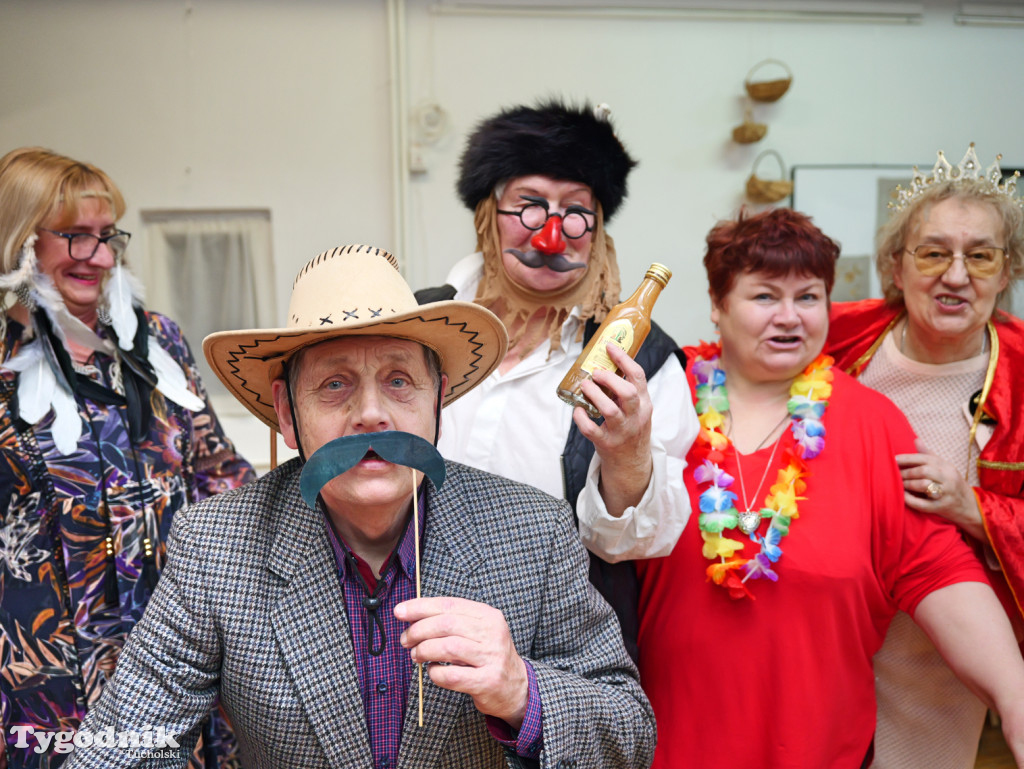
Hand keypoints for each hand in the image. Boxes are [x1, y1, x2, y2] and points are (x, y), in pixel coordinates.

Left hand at [395, 596, 528, 727]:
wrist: (516, 687)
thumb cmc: (487, 656)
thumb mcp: (477, 632)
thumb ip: (450, 622)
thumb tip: (412, 616)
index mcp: (488, 616)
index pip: (449, 605)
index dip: (421, 607)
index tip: (400, 612)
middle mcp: (492, 633)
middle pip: (446, 624)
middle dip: (418, 630)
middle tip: (405, 640)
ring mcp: (492, 657)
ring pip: (448, 648)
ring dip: (424, 651)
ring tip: (416, 656)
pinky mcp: (487, 681)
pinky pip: (451, 675)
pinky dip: (435, 673)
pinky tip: (433, 671)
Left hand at [574, 343, 653, 516]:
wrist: (632, 463)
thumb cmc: (630, 428)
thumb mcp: (637, 409)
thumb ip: (626, 390)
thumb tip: (604, 363)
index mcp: (644, 404)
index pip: (638, 377)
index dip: (623, 359)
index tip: (609, 347)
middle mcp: (636, 417)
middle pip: (627, 394)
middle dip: (610, 379)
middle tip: (595, 372)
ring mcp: (622, 431)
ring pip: (610, 411)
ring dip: (594, 395)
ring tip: (585, 386)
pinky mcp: (606, 443)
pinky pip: (591, 430)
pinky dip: (581, 418)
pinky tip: (578, 410)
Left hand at [896, 438, 985, 543]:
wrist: (969, 504)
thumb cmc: (950, 482)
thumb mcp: (943, 467)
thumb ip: (928, 455)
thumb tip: (916, 440)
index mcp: (946, 466)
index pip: (925, 459)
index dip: (907, 458)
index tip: (893, 460)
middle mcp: (948, 478)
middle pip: (924, 471)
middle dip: (906, 472)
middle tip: (895, 474)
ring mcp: (946, 493)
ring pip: (925, 485)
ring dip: (908, 484)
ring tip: (899, 484)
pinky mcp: (942, 507)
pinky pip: (924, 504)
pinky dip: (911, 500)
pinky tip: (903, 496)